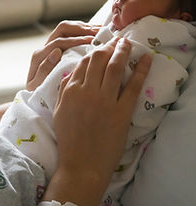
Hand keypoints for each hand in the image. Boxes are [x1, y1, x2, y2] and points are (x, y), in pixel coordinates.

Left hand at [26, 21, 99, 90]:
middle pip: (63, 29)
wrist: (36, 95)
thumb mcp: (38, 85)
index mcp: (39, 56)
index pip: (59, 42)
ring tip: (100, 30)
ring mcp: (53, 45)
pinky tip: (97, 33)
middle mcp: (45, 47)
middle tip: (98, 33)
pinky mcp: (60, 46)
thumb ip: (44, 69)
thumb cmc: (39, 93)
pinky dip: (85, 31)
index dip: (76, 40)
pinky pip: (72, 33)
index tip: (91, 41)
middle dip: (81, 29)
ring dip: (84, 27)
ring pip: (68, 28)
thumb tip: (56, 52)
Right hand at [43, 37, 151, 205]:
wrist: (82, 165)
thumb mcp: (59, 112)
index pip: (84, 63)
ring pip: (115, 68)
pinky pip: (133, 87)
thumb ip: (63, 91)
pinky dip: (140, 70)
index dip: (95, 51)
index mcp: (72, 91)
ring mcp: (105, 101)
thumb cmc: (69, 140)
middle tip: (116, 40)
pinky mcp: (121, 112)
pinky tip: (146, 58)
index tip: (102, 46)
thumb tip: (70, 74)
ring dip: (122, 51)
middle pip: (99, 60)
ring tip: (128, 42)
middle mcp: (88, 91)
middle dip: (109, 46)